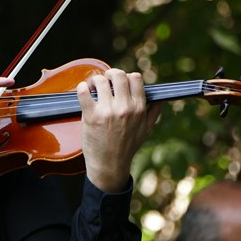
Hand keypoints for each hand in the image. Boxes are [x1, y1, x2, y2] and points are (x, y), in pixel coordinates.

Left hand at [77, 69, 160, 192]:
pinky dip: (81, 88)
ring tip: (92, 87)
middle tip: (105, 80)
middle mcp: (125, 108)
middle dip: (110, 74)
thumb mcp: (145, 131)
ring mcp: (108, 112)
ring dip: (95, 81)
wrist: (110, 165)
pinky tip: (83, 91)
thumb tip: (159, 100)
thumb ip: (153, 114)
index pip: (136, 78)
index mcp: (139, 109)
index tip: (119, 82)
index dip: (126, 76)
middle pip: (118, 75)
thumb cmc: (127, 148)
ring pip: (101, 81)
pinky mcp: (91, 116)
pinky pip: (84, 93)